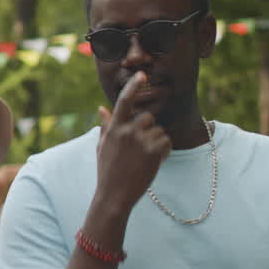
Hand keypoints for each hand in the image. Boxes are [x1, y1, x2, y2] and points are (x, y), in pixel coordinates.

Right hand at [94, 72, 171, 213]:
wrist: (114, 195)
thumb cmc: (107, 170)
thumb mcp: (102, 146)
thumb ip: (106, 125)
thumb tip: (102, 108)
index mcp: (114, 128)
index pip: (124, 101)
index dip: (133, 86)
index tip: (142, 73)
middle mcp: (127, 131)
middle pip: (148, 117)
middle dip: (148, 129)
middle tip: (140, 147)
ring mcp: (140, 141)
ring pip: (159, 130)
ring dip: (156, 142)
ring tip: (144, 158)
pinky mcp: (153, 151)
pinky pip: (166, 142)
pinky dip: (164, 151)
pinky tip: (153, 162)